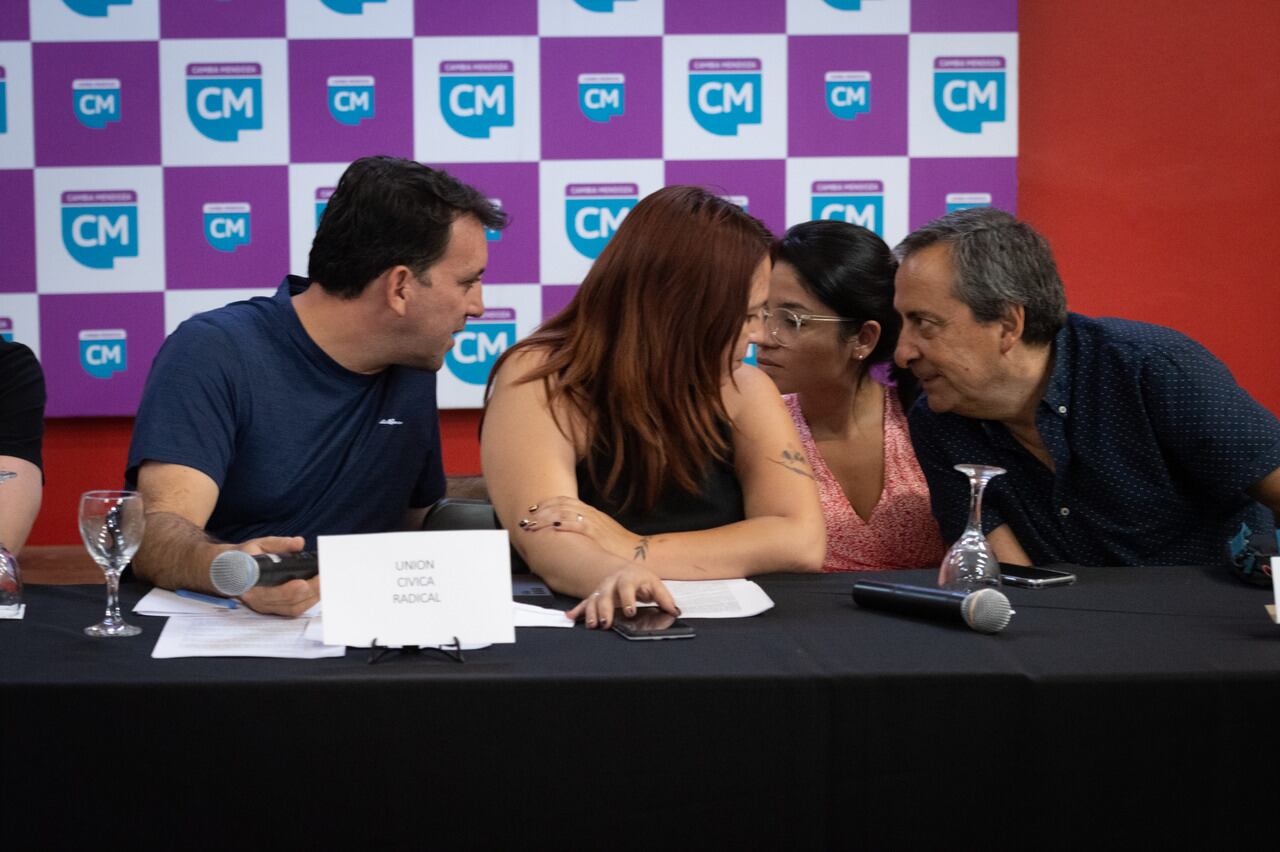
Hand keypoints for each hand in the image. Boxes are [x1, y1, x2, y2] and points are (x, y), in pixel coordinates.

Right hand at [231, 536, 319, 617]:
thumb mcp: (258, 545)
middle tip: (324, 578)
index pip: (270, 591)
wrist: (229, 570)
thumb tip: (298, 543)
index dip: (288, 590)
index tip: (303, 583)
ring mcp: (265, 606)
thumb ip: (278, 544)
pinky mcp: (273, 609)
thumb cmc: (244, 557)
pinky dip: (308, 601)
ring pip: (293, 608)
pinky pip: (293, 610)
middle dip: (309, 591)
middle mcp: (257, 599)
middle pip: (287, 602)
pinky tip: (318, 591)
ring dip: (312, 597)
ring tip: (325, 583)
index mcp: (249, 583)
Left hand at [518, 496, 641, 560]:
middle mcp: (590, 514)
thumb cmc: (619, 546)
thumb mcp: (601, 531)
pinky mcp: (597, 533)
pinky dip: (564, 524)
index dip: (547, 504)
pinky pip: (578, 525)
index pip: (565, 502)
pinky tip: (553, 526)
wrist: (638, 552)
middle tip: (527, 517)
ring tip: (532, 524)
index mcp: (591, 512)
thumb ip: (586, 528)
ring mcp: (594, 522)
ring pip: (565, 513)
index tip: (534, 509)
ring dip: (546, 518)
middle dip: (541, 511)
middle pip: (561, 505)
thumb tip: (568, 531)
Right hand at [566, 565, 678, 629]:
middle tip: (607, 623)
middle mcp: (612, 582)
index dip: (628, 599)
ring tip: (592, 625)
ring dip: (591, 613)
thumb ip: (665, 598)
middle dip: (605, 609)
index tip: (630, 612)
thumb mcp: (655, 584)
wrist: (626, 570)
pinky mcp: (595, 597)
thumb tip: (674, 611)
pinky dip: (577, 611)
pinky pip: (584, 603)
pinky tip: (570, 617)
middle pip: (606, 595)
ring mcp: (601, 589)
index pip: (627, 587)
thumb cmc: (641, 580)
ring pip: (593, 600)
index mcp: (628, 578)